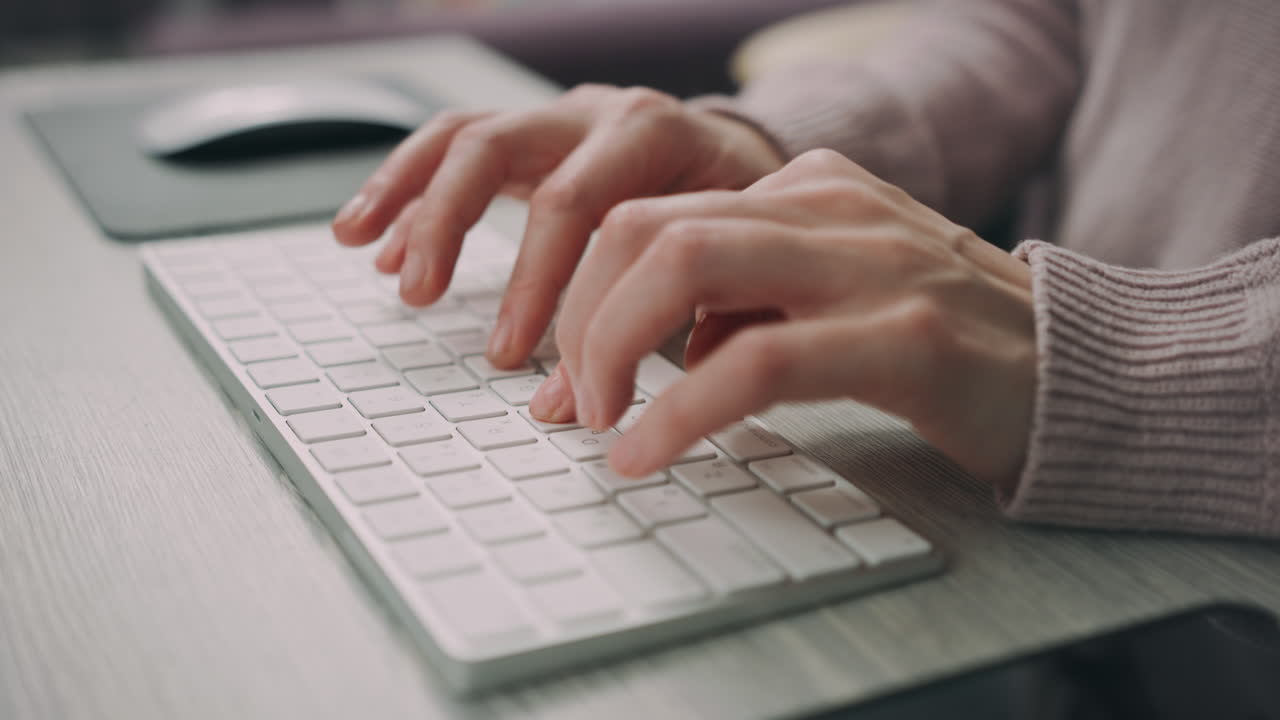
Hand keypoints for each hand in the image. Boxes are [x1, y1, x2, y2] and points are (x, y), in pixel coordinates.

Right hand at [331, 85, 784, 367]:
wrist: (750, 164)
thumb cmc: (741, 219)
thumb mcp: (726, 263)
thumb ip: (661, 326)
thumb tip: (576, 402)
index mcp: (655, 135)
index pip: (577, 202)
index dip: (540, 286)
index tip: (515, 360)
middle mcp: (599, 115)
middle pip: (502, 149)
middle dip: (452, 227)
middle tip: (423, 299)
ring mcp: (560, 122)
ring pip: (464, 138)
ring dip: (409, 197)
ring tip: (369, 252)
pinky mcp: (532, 139)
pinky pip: (453, 147)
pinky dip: (404, 188)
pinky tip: (368, 234)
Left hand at [534, 149, 1036, 490]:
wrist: (1085, 371)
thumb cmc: (953, 340)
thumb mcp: (841, 290)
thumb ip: (757, 296)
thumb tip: (664, 348)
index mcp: (808, 188)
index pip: (650, 212)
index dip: (582, 295)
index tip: (561, 371)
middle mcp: (831, 206)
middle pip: (645, 226)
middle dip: (578, 318)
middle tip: (566, 400)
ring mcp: (871, 264)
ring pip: (685, 265)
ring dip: (608, 350)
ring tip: (597, 423)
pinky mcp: (908, 339)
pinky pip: (757, 362)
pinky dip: (678, 412)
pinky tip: (646, 454)